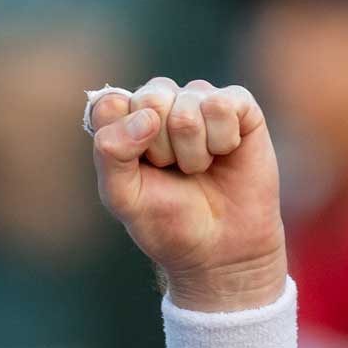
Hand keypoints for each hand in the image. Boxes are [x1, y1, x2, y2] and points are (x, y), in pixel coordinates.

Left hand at [86, 78, 287, 311]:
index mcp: (125, 121)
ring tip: (198, 168)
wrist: (221, 248)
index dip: (124, 138)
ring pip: (188, 105)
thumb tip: (147, 115)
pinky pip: (222, 104)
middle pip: (150, 99)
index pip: (110, 103)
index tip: (139, 169)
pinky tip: (224, 153)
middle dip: (162, 147)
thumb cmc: (166, 220)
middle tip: (172, 170)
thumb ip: (111, 153)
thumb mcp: (123, 196)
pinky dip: (222, 139)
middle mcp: (160, 103)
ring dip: (194, 151)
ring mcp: (199, 101)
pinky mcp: (238, 105)